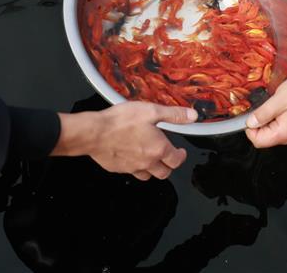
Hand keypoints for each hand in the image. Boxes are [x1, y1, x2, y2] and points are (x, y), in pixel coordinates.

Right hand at [53, 101, 198, 179]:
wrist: (94, 133)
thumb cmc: (121, 121)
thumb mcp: (151, 111)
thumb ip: (174, 115)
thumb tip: (192, 116)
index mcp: (158, 149)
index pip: (176, 160)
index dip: (181, 156)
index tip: (181, 152)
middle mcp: (147, 162)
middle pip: (164, 173)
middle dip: (169, 166)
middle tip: (168, 156)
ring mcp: (132, 168)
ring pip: (148, 175)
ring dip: (152, 169)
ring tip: (151, 157)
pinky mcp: (118, 168)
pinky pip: (131, 172)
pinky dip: (135, 166)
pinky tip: (131, 155)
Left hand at [244, 70, 286, 147]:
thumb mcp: (279, 99)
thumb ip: (263, 113)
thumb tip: (250, 123)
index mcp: (283, 133)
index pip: (257, 141)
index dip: (251, 128)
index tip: (255, 113)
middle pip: (262, 139)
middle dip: (259, 123)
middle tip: (266, 107)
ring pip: (268, 133)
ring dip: (266, 120)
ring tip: (275, 106)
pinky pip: (276, 129)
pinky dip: (273, 119)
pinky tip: (279, 108)